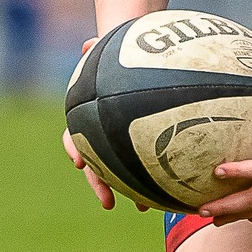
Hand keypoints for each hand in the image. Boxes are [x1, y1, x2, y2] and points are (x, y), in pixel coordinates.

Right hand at [63, 36, 148, 210]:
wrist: (132, 64)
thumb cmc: (120, 59)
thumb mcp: (110, 53)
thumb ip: (99, 51)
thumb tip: (87, 43)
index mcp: (88, 118)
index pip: (74, 137)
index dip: (76, 151)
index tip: (79, 163)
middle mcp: (100, 135)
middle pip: (96, 166)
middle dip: (102, 185)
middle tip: (109, 203)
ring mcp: (119, 143)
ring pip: (121, 172)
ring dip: (130, 191)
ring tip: (144, 208)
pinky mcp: (142, 144)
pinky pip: (149, 163)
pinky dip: (160, 176)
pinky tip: (177, 188)